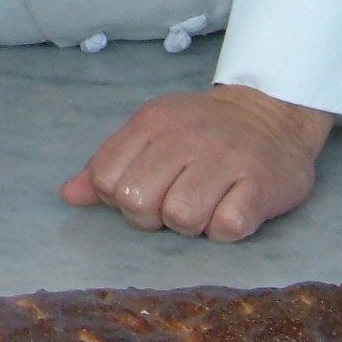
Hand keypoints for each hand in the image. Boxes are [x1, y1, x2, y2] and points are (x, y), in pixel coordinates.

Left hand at [60, 84, 332, 241]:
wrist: (274, 112)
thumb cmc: (204, 129)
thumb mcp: (152, 132)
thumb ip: (108, 163)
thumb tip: (68, 195)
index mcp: (152, 123)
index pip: (105, 177)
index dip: (117, 197)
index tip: (144, 190)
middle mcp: (185, 137)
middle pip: (137, 202)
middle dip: (151, 215)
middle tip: (175, 202)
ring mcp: (224, 160)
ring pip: (181, 218)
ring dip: (191, 224)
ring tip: (205, 206)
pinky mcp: (260, 185)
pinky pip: (227, 227)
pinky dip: (226, 229)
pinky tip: (232, 210)